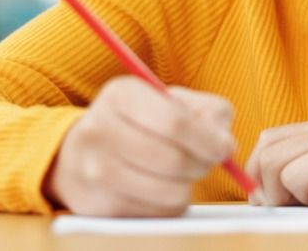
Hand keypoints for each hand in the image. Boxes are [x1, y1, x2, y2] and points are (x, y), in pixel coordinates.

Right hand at [43, 76, 235, 216]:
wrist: (83, 153)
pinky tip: (161, 187)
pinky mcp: (100, 204)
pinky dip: (170, 202)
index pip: (174, 122)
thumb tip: (223, 141)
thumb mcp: (172, 101)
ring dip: (188, 186)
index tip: (224, 148)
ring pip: (169, 191)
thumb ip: (208, 111)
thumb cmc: (140, 122)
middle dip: (202, 164)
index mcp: (121, 94)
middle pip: (173, 160)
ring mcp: (95, 169)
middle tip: (206, 162)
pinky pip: (157, 212)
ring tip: (182, 173)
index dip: (207, 140)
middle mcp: (100, 129)